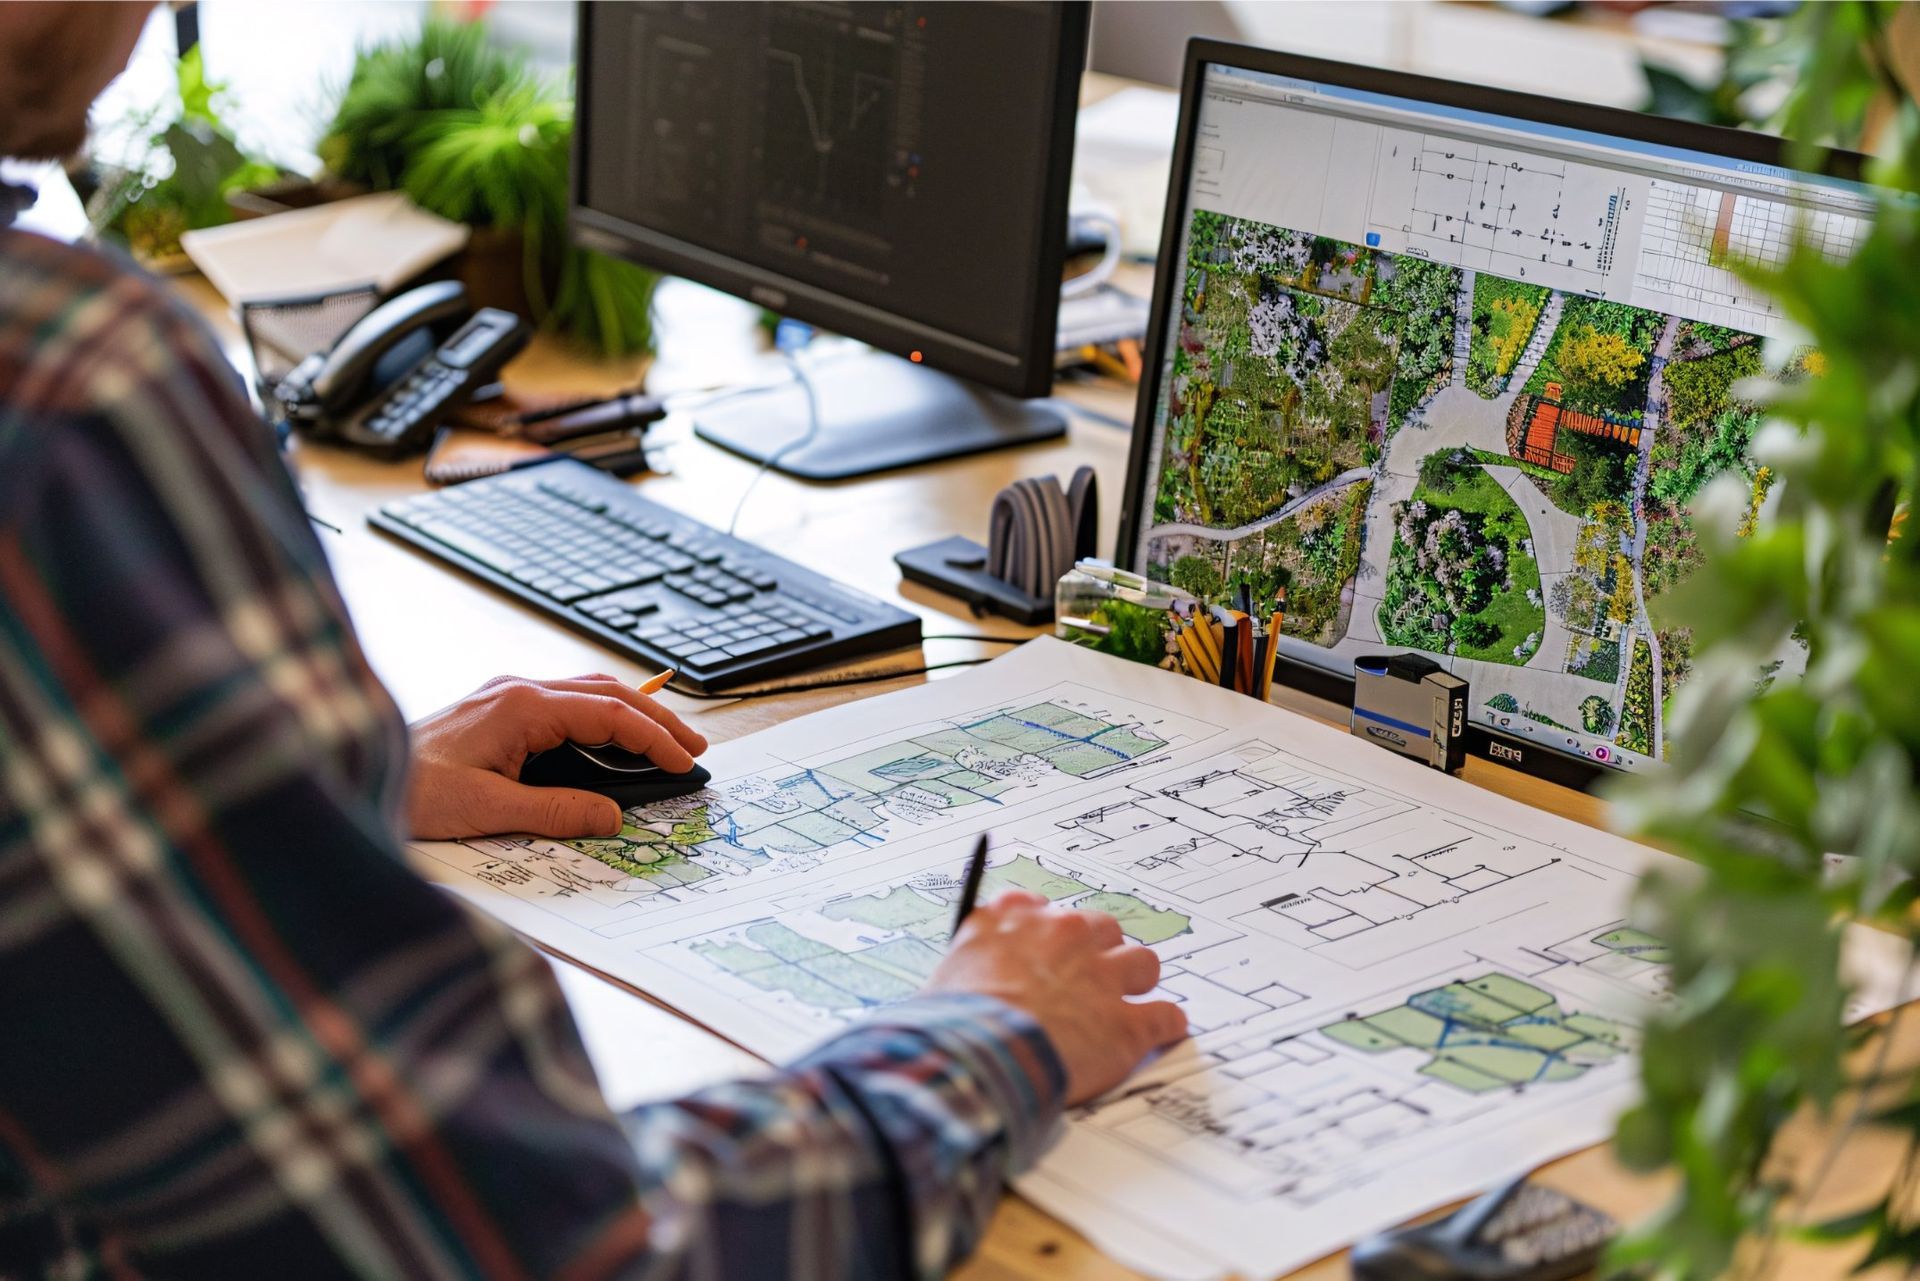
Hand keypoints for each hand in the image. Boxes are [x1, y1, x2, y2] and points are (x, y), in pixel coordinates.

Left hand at [405, 673, 707, 839]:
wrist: (353, 768)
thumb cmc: (409, 790)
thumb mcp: (486, 810)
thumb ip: (555, 811)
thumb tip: (611, 816)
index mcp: (520, 707)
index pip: (608, 714)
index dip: (654, 737)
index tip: (686, 762)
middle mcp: (516, 690)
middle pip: (606, 692)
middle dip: (655, 718)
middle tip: (695, 745)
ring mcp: (504, 695)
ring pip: (586, 691)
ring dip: (630, 713)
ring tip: (665, 739)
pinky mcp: (494, 708)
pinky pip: (563, 701)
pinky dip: (599, 715)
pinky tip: (611, 735)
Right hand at [923, 890, 1187, 1104]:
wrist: (977, 1056)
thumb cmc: (950, 1024)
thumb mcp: (944, 978)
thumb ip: (969, 966)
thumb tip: (965, 984)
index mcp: (1012, 920)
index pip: (1037, 908)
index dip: (1043, 932)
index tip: (1041, 948)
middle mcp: (1062, 936)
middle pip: (1100, 927)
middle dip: (1097, 952)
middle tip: (1085, 981)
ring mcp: (1100, 976)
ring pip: (1142, 962)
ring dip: (1134, 982)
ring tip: (1125, 1005)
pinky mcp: (1127, 1023)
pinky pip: (1166, 1015)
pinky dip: (1165, 1025)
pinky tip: (1162, 1033)